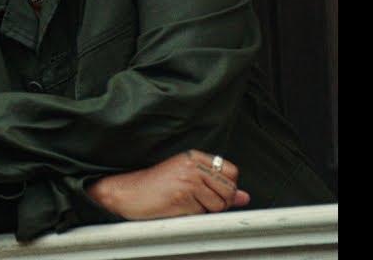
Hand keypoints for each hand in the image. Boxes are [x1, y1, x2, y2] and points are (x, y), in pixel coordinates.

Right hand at [86, 149, 250, 219]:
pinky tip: (178, 208)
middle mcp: (193, 165)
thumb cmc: (154, 186)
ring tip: (185, 203)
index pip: (231, 172)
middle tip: (198, 201)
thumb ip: (216, 186)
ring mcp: (188, 180)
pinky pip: (203, 213)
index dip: (228, 187)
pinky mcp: (183, 196)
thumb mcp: (186, 178)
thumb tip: (244, 196)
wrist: (127, 192)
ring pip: (219, 204)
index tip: (213, 192)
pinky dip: (194, 215)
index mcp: (194, 157)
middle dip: (220, 201)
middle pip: (229, 189)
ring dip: (206, 210)